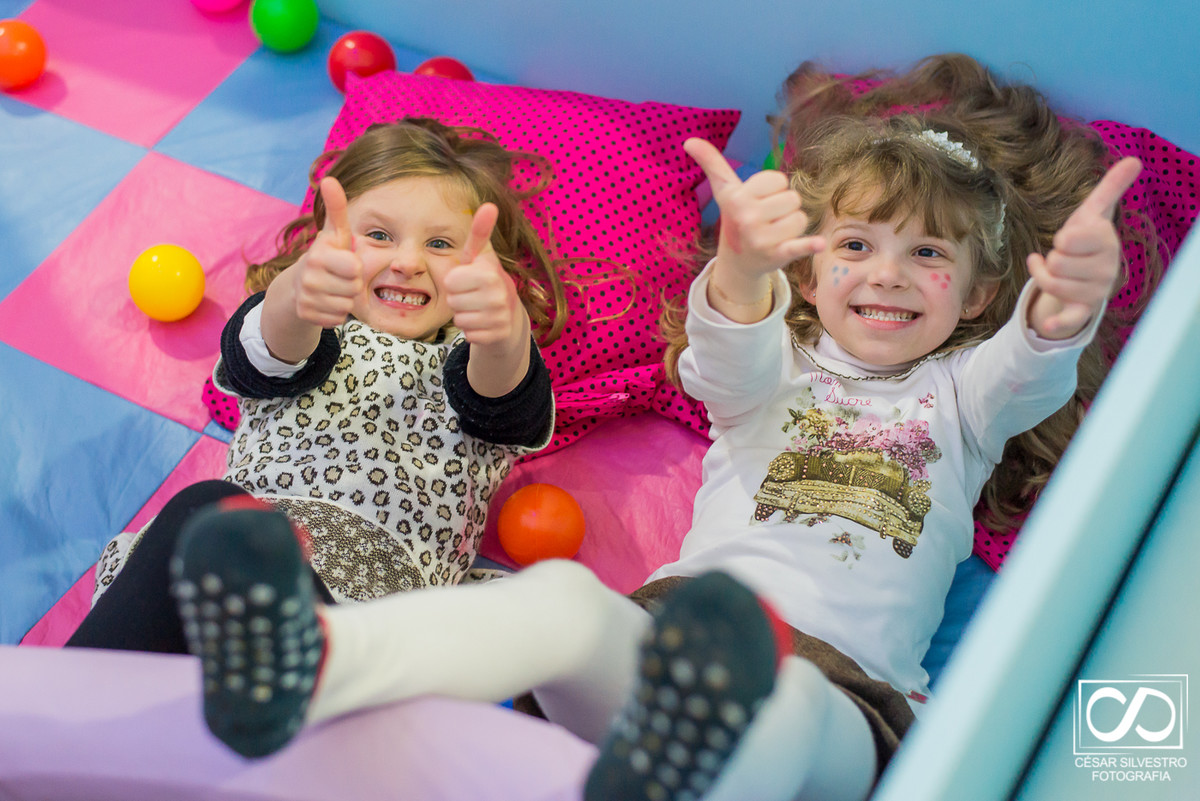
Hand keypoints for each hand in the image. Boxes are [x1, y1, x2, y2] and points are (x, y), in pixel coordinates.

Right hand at [289, 176, 363, 327]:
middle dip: (352, 284)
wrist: (299, 284)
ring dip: (345, 299)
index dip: (356, 267)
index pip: (356, 269)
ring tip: (333, 288)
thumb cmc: (328, 255)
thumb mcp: (334, 232)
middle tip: (340, 277)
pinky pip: (337, 319)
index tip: (345, 261)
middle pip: (354, 289)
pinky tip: (326, 302)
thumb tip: (330, 178)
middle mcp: (307, 277)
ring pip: (346, 306)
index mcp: (317, 255)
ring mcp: (304, 297)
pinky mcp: (305, 315)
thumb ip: (336, 208)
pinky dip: (336, 313)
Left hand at [442, 202, 525, 346]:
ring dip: (465, 315)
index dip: (455, 281)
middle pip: (452, 301)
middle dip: (458, 299)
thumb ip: (480, 232)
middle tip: (474, 295)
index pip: (450, 280)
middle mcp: (498, 295)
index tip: (470, 279)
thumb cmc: (487, 279)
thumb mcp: (481, 256)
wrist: (509, 314)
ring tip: (478, 308)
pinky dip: (473, 330)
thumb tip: (489, 204)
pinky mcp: (497, 336)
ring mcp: (499, 317)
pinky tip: (483, 322)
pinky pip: (468, 334)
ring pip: (459, 319)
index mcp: (490, 273)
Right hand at [684, 137, 824, 291]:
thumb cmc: (736, 217)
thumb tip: (688, 141)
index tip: (759, 202)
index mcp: (737, 197)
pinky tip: (818, 244)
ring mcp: (762, 237)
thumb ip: (711, 163)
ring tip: (775, 234)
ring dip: (793, 226)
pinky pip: (798, 246)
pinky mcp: (777, 255)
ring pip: (801, 218)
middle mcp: (747, 217)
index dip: (774, 190)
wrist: (738, 262)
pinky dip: (809, 245)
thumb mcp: (724, 190)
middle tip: (768, 221)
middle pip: (793, 198)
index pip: (779, 180)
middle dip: (785, 208)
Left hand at [1026, 157, 1140, 338]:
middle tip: (1066, 258)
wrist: (1085, 274)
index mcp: (1108, 242)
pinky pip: (1071, 317)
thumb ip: (1111, 188)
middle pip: (1057, 262)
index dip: (1062, 239)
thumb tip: (1135, 159)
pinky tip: (1045, 325)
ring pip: (1053, 284)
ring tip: (1058, 271)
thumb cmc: (1086, 240)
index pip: (1067, 240)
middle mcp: (1107, 268)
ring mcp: (1097, 291)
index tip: (1070, 239)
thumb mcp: (1094, 212)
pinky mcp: (1085, 310)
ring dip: (1045, 276)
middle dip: (1053, 258)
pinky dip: (1058, 323)